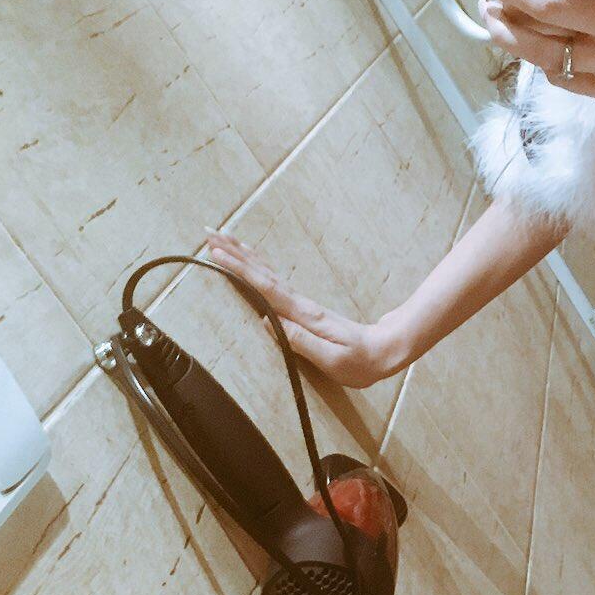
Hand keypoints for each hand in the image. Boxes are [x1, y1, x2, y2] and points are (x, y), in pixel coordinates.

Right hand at [201, 230, 404, 387]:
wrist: (387, 349)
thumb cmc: (361, 361)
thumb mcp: (333, 359)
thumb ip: (301, 342)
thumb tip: (267, 323)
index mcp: (303, 316)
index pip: (265, 288)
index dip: (240, 271)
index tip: (216, 254)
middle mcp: (300, 304)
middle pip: (262, 273)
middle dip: (234, 253)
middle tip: (208, 233)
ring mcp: (302, 304)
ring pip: (267, 273)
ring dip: (243, 255)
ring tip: (221, 238)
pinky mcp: (304, 309)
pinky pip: (274, 282)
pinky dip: (259, 268)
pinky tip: (251, 261)